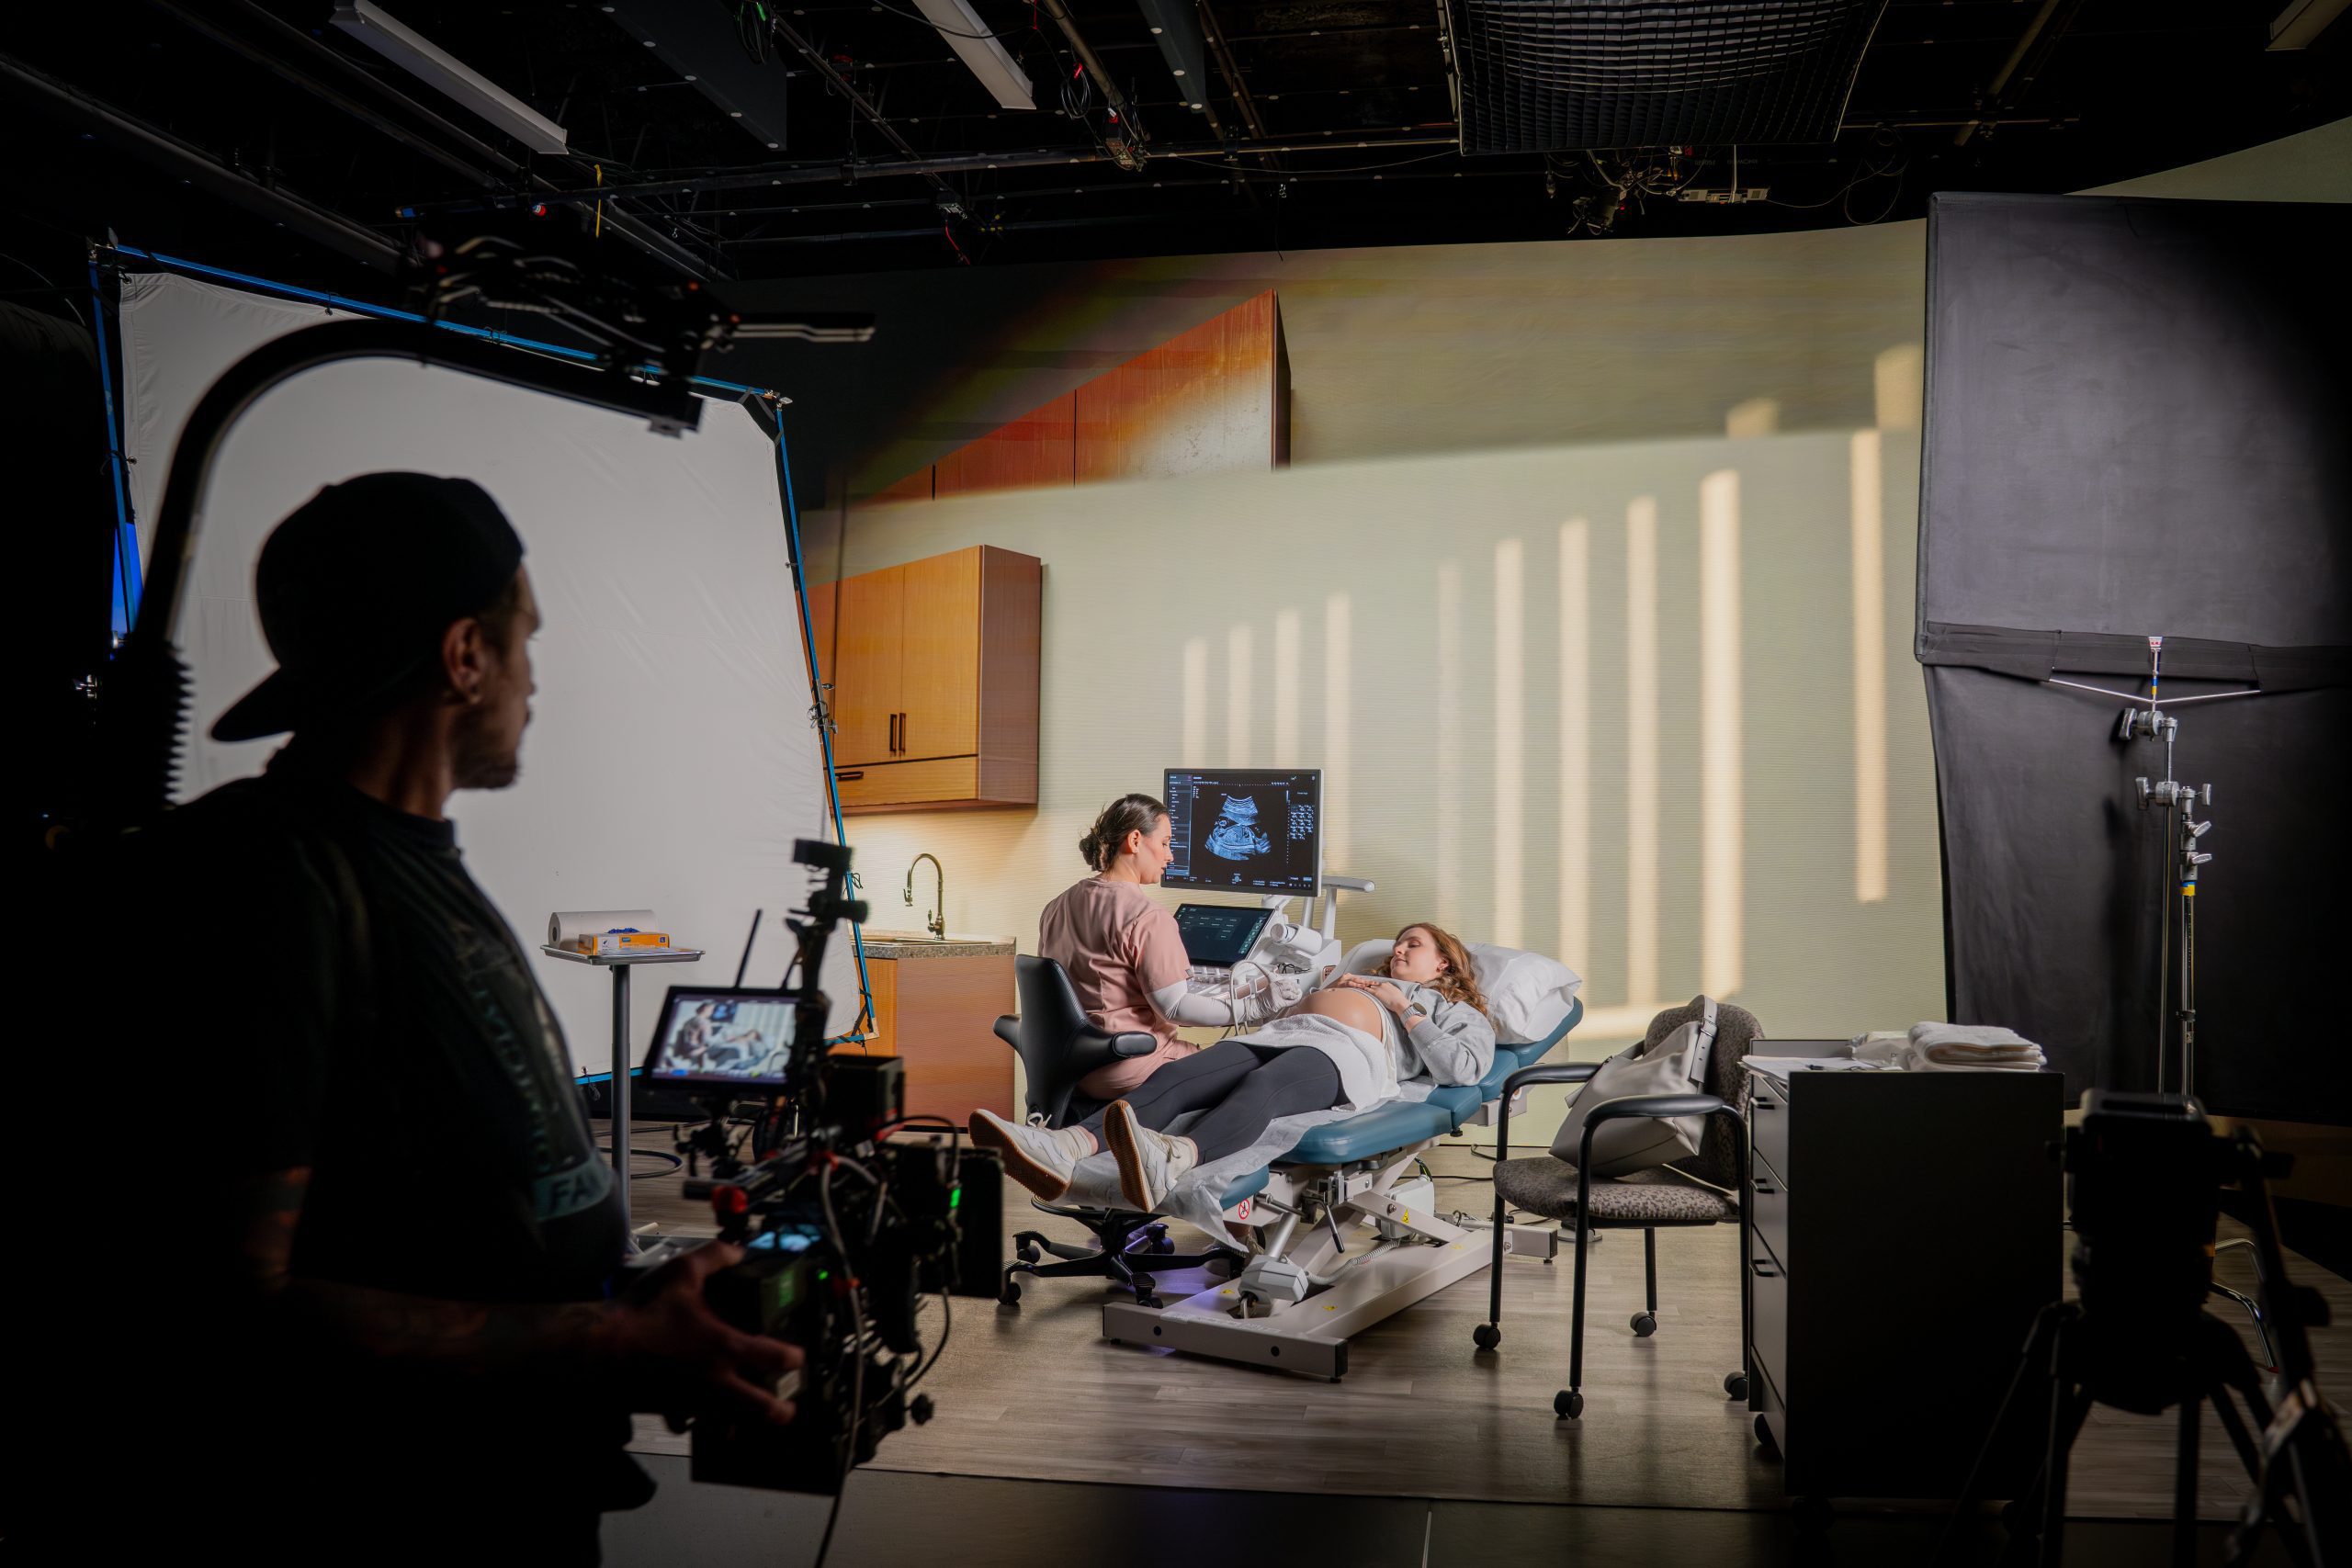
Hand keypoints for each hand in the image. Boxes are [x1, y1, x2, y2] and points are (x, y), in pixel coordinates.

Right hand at [606, 1241, 803, 1428]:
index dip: (792, 1357)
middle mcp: (714, 1381)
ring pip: (727, 1421)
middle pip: (760, 1408)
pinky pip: (689, 1421)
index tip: (796, 1356)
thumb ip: (714, 1257)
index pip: (774, 1357)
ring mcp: (691, 1401)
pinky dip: (696, 1419)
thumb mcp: (680, 1273)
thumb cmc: (639, 1314)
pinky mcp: (667, 1410)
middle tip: (786, 1410)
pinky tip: (693, 1413)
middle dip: (778, 1410)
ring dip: (739, 1419)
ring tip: (744, 1415)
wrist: (593, 1352)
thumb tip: (736, 1250)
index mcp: (724, 1347)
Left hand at [1341, 976, 1410, 1013]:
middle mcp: (1381, 984)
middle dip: (1364, 981)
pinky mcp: (1376, 993)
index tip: (1367, 982)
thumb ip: (1391, 993)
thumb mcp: (1396, 994)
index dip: (1371, 983)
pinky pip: (1366, 989)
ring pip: (1367, 985)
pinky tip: (1356, 987)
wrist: (1400, 1003)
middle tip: (1357, 980)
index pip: (1376, 982)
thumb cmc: (1400, 1000)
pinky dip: (1361, 988)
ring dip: (1361, 984)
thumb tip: (1391, 995)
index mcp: (1387, 984)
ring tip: (1354, 983)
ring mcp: (1378, 988)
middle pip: (1371, 982)